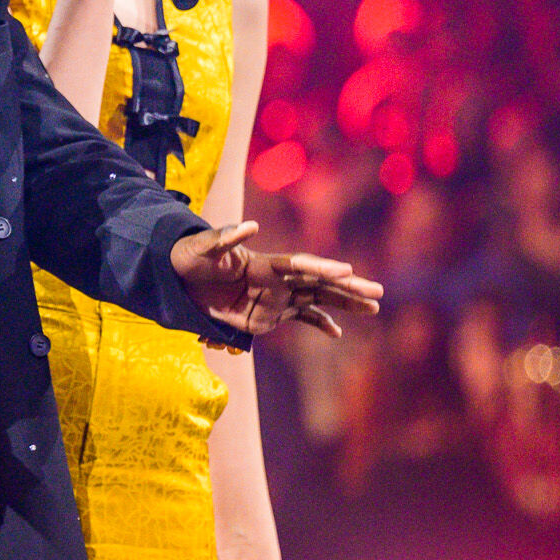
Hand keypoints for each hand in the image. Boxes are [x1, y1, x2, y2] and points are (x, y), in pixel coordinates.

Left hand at [171, 221, 382, 337]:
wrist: (181, 277)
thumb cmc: (192, 256)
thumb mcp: (204, 248)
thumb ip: (225, 239)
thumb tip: (250, 225)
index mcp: (266, 263)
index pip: (299, 266)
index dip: (321, 268)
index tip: (346, 271)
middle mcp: (278, 279)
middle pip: (319, 281)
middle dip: (348, 287)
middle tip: (378, 291)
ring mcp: (278, 297)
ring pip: (319, 298)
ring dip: (346, 303)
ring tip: (374, 307)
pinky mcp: (271, 313)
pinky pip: (302, 318)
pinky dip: (320, 324)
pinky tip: (338, 334)